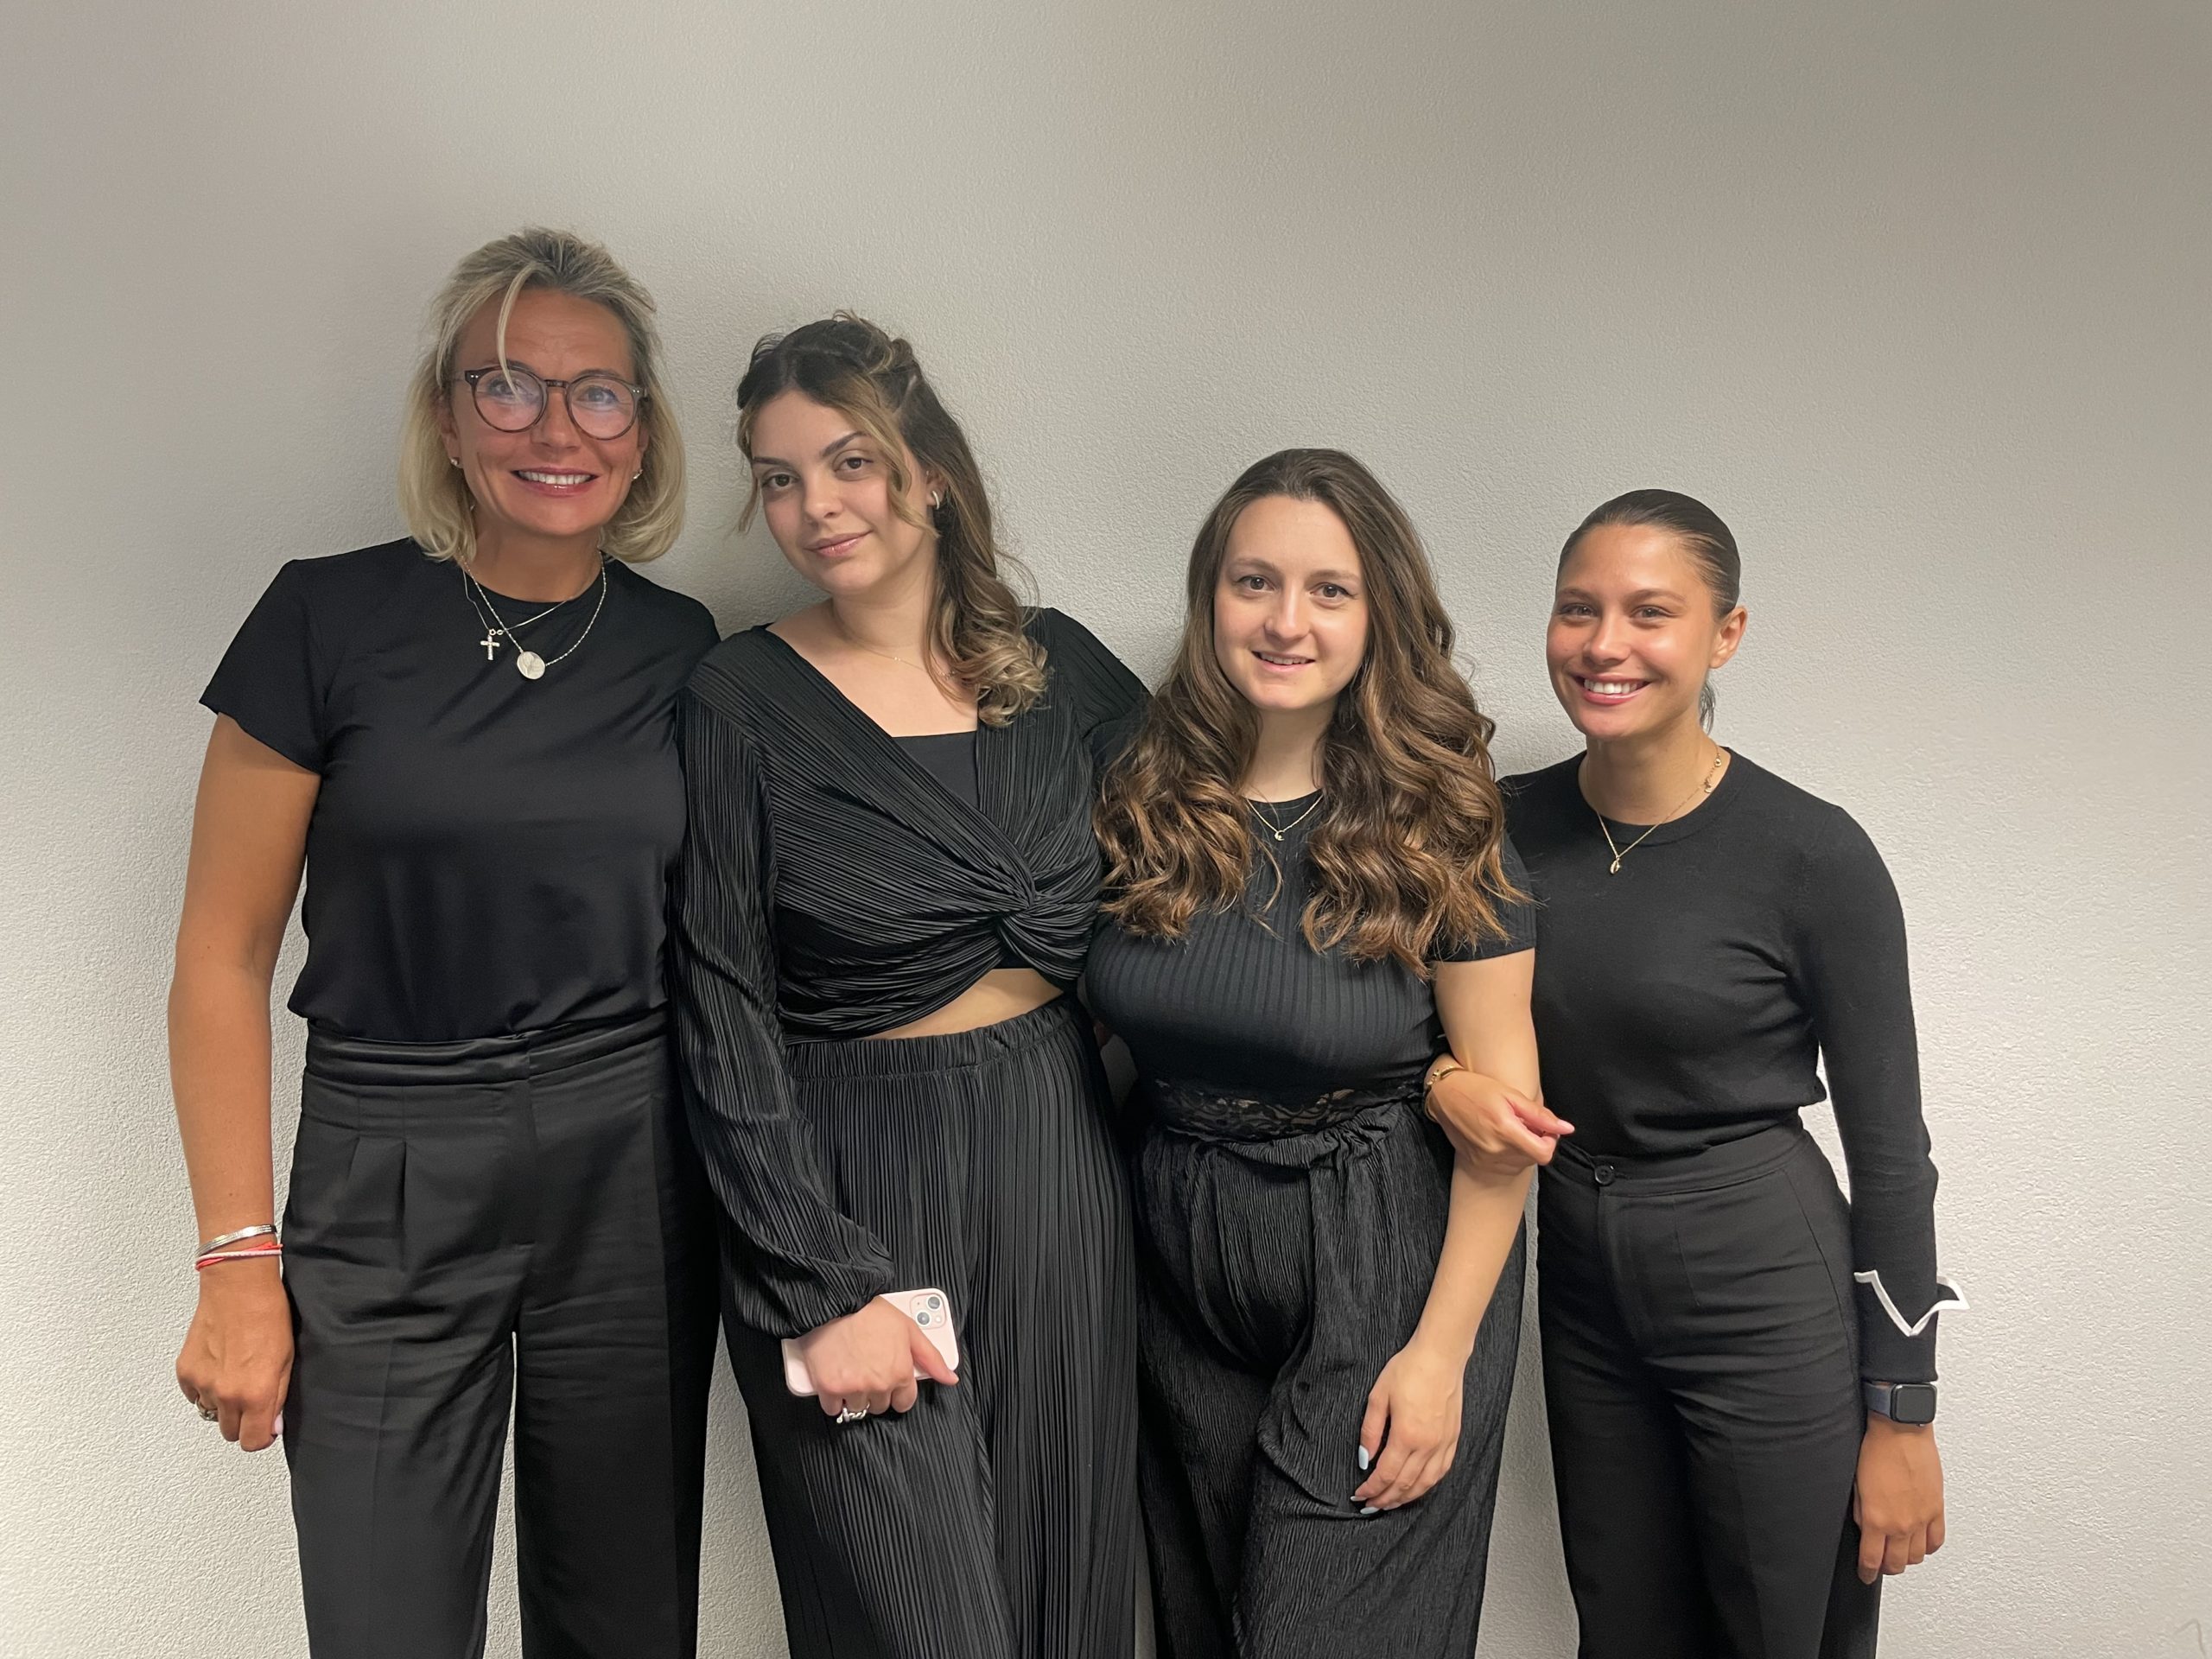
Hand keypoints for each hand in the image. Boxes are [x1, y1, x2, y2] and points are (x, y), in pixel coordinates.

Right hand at [175, 1257, 291, 1451]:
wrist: (238, 1287)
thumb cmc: (268, 1315)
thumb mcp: (287, 1359)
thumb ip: (278, 1398)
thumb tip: (272, 1427)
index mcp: (256, 1394)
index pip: (253, 1442)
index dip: (261, 1436)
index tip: (265, 1426)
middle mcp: (226, 1394)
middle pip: (230, 1433)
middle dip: (242, 1421)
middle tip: (251, 1397)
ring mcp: (202, 1384)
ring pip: (211, 1414)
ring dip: (223, 1403)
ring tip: (235, 1375)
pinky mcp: (185, 1372)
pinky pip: (194, 1395)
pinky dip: (205, 1388)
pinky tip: (219, 1366)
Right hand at [793, 1296, 958, 1418]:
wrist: (835, 1303)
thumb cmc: (870, 1312)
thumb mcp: (908, 1329)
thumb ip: (931, 1357)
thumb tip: (950, 1378)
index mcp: (900, 1372)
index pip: (904, 1402)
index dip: (897, 1392)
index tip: (889, 1381)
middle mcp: (879, 1384)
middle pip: (880, 1406)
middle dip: (875, 1392)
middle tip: (866, 1370)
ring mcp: (853, 1388)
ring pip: (857, 1408)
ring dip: (853, 1396)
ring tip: (850, 1371)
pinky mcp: (828, 1388)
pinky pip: (832, 1408)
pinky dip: (832, 1398)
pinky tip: (834, 1379)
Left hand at [1352, 1339, 1463, 1511]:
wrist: (1440, 1356)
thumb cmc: (1410, 1369)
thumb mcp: (1378, 1396)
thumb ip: (1370, 1431)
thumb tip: (1364, 1457)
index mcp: (1407, 1435)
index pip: (1386, 1474)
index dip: (1371, 1489)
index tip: (1360, 1494)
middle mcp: (1428, 1445)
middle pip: (1404, 1484)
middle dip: (1385, 1499)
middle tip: (1371, 1505)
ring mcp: (1444, 1443)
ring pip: (1425, 1484)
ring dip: (1406, 1498)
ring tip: (1391, 1503)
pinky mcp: (1453, 1439)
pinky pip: (1441, 1472)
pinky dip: (1427, 1485)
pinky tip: (1418, 1487)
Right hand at [1426, 1067, 1571, 1171]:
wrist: (1444, 1096)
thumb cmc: (1477, 1089)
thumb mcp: (1511, 1095)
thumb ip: (1540, 1115)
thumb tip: (1566, 1128)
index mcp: (1506, 1130)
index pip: (1544, 1153)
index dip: (1550, 1142)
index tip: (1545, 1130)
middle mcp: (1495, 1149)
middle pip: (1534, 1158)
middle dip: (1536, 1142)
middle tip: (1525, 1123)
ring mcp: (1485, 1159)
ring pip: (1521, 1163)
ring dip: (1523, 1149)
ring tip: (1511, 1129)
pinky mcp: (1477, 1163)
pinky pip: (1505, 1166)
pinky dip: (1509, 1154)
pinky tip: (1500, 1137)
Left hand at [1854, 1415, 1945, 1581]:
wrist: (1900, 1431)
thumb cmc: (1876, 1450)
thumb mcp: (1857, 1486)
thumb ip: (1863, 1514)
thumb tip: (1865, 1530)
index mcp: (1878, 1519)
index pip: (1872, 1560)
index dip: (1866, 1572)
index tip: (1864, 1574)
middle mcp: (1902, 1524)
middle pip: (1897, 1563)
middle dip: (1886, 1567)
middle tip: (1880, 1563)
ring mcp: (1922, 1518)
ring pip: (1918, 1556)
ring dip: (1907, 1558)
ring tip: (1899, 1553)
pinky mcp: (1937, 1509)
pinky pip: (1937, 1541)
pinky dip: (1929, 1547)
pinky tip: (1921, 1543)